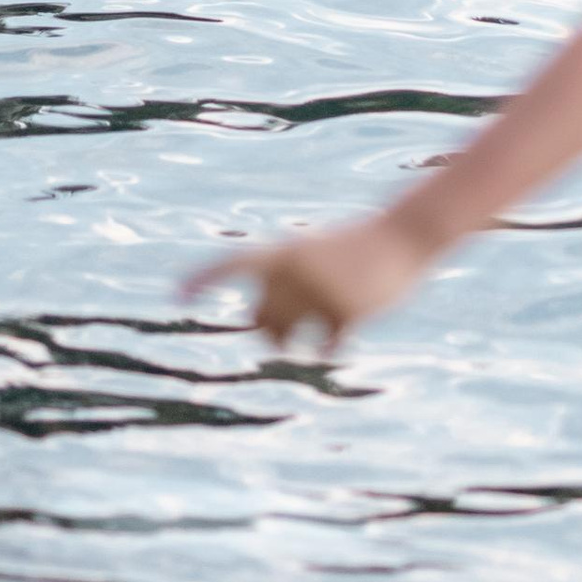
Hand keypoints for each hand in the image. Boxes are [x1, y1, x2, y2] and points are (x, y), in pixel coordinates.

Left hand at [182, 215, 428, 352]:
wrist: (404, 236)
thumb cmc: (354, 249)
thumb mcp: (312, 259)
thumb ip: (282, 288)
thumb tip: (256, 328)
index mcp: (284, 251)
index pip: (233, 263)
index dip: (204, 279)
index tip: (177, 297)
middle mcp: (296, 271)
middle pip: (260, 317)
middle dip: (270, 327)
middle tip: (286, 325)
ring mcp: (320, 292)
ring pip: (287, 337)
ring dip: (293, 340)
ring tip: (319, 321)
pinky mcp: (346, 312)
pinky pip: (323, 346)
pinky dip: (329, 344)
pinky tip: (343, 329)